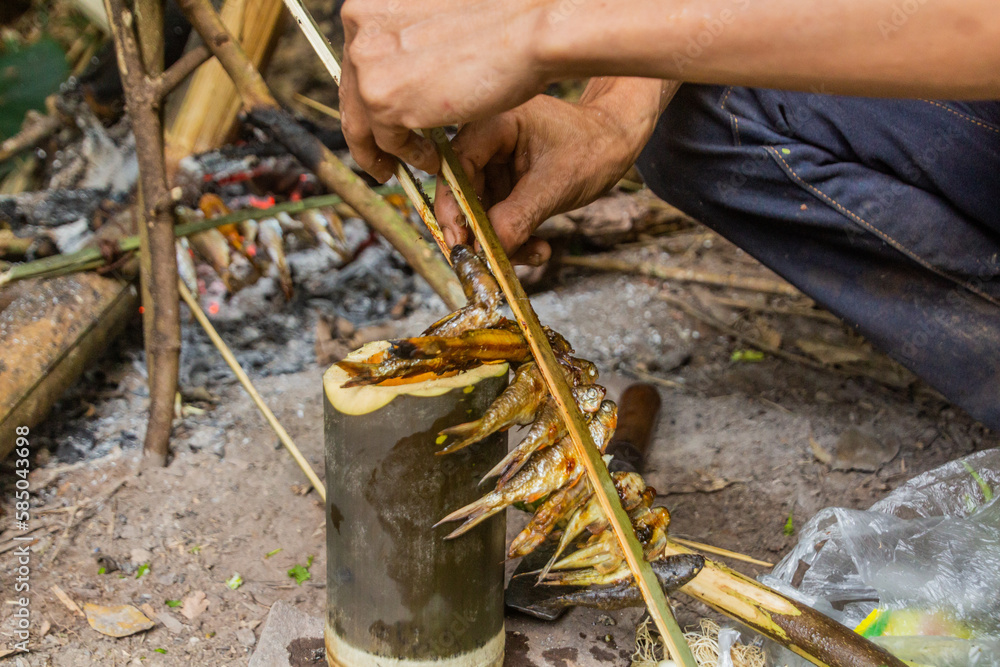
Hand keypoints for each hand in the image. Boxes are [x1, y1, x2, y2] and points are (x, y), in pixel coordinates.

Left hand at [339, 0, 551, 181]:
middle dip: (370, 130)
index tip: (380, 120)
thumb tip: (401, 65)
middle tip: (385, 157)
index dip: (369, 95)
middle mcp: (358, 27)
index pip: (357, 60)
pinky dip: (412, 157)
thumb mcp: (438, 14)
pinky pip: (389, 142)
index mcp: (369, 1)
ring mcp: (367, 64)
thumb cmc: (503, 18)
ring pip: (363, 123)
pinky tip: (435, 160)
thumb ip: (409, 35)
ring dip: (390, 150)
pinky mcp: (384, 100)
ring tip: (414, 165)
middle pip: (352, 93)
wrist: (532, 27)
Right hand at [435, 78, 665, 263]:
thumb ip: (516, 218)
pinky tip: (540, 249)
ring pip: (478, 215)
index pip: (454, 168)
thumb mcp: (555, 186)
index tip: (462, 243)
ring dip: (501, 242)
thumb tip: (484, 252)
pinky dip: (515, 239)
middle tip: (490, 264)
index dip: (453, 208)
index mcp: (492, 124)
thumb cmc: (592, 147)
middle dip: (478, 233)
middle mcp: (485, 143)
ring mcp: (493, 167)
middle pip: (461, 195)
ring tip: (534, 253)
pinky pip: (497, 221)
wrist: (616, 143)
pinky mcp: (504, 187)